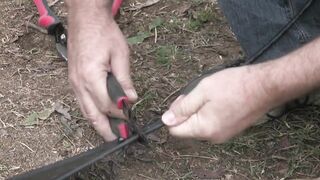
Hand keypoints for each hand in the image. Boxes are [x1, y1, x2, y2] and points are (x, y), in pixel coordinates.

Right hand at [67, 6, 136, 140]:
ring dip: (96, 122)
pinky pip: (81, 101)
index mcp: (91, 77)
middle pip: (91, 114)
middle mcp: (79, 83)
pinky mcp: (73, 78)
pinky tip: (99, 114)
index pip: (107, 105)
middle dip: (104, 129)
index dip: (120, 113)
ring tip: (108, 132)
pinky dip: (90, 111)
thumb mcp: (120, 55)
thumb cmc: (103, 32)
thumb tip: (131, 98)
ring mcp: (73, 81)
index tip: (130, 117)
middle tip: (116, 139)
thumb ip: (125, 80)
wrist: (86, 18)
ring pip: (84, 110)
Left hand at [162, 66, 273, 142]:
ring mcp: (224, 135)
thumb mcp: (203, 91)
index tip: (184, 99)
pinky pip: (211, 124)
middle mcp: (213, 137)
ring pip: (199, 125)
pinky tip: (218, 100)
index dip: (174, 114)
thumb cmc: (235, 85)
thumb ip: (183, 107)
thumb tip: (166, 120)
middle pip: (187, 128)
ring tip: (210, 95)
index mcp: (204, 129)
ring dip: (198, 111)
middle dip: (187, 111)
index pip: (175, 130)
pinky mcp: (231, 130)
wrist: (266, 86)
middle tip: (197, 93)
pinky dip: (209, 113)